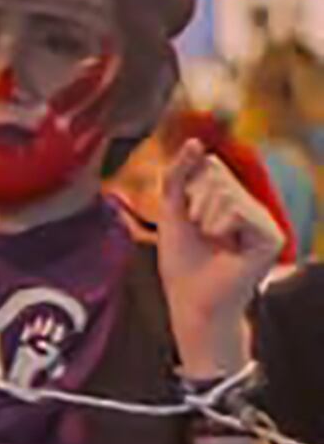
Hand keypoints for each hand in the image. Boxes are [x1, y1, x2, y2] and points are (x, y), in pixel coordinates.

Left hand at [158, 140, 287, 375]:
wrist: (192, 301)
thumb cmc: (182, 262)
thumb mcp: (172, 211)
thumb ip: (179, 175)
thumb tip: (196, 142)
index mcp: (229, 199)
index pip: (209, 167)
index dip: (188, 189)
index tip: (187, 217)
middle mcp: (250, 206)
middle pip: (217, 177)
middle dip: (194, 206)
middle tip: (201, 234)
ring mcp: (264, 219)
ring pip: (226, 193)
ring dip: (205, 220)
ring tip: (213, 242)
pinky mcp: (272, 234)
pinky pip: (238, 211)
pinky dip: (221, 228)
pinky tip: (227, 248)